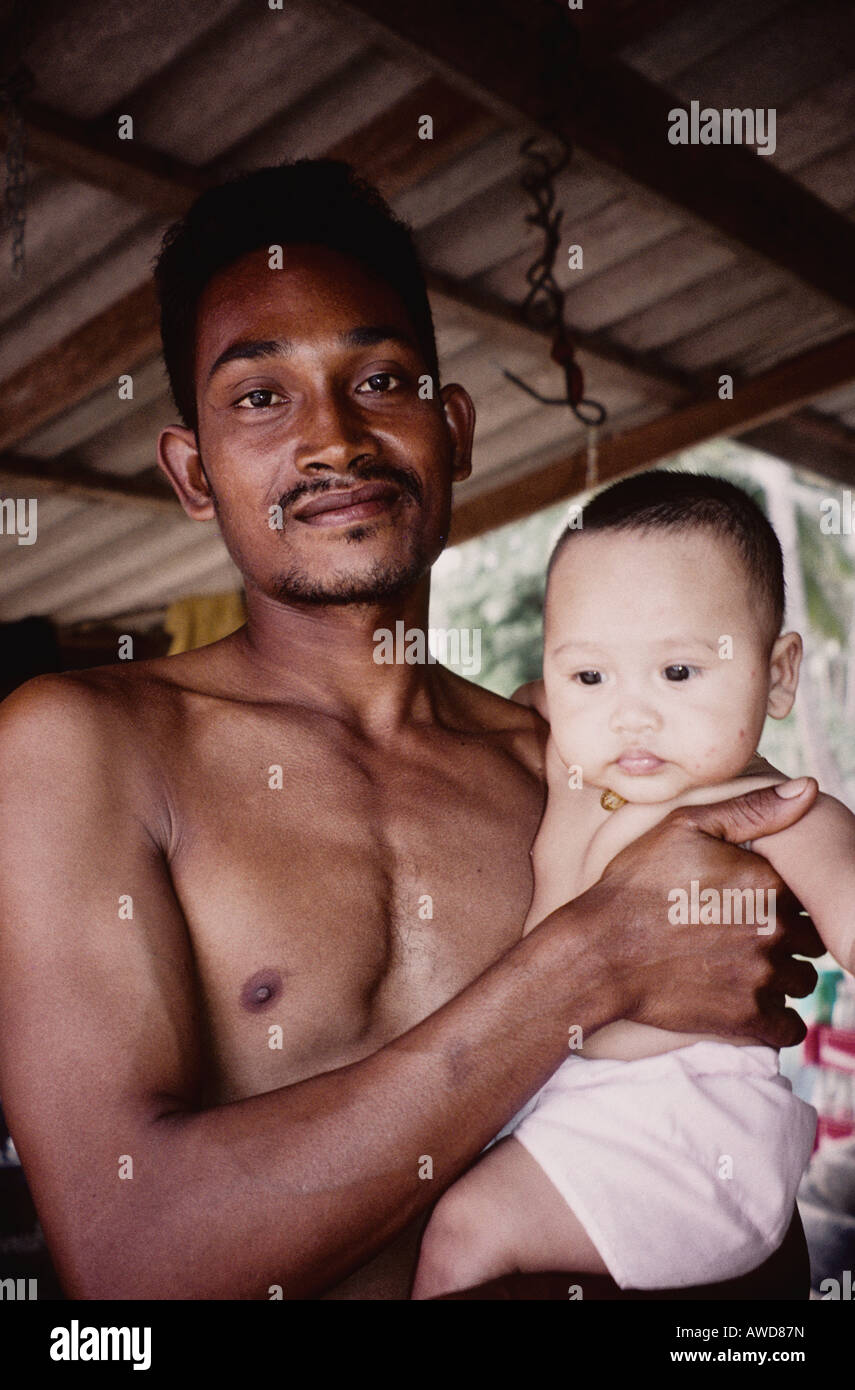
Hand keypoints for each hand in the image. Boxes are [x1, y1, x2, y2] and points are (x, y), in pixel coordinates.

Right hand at [574, 779, 822, 1047]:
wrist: (598, 953)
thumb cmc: (634, 885)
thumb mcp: (684, 828)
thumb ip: (751, 809)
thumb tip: (809, 788)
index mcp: (767, 880)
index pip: (807, 893)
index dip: (781, 898)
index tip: (749, 902)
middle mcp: (773, 928)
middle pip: (810, 939)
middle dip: (787, 938)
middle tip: (741, 935)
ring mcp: (762, 976)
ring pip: (802, 981)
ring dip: (781, 977)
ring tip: (740, 967)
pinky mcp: (747, 1018)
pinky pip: (790, 1027)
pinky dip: (775, 1018)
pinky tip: (745, 1001)